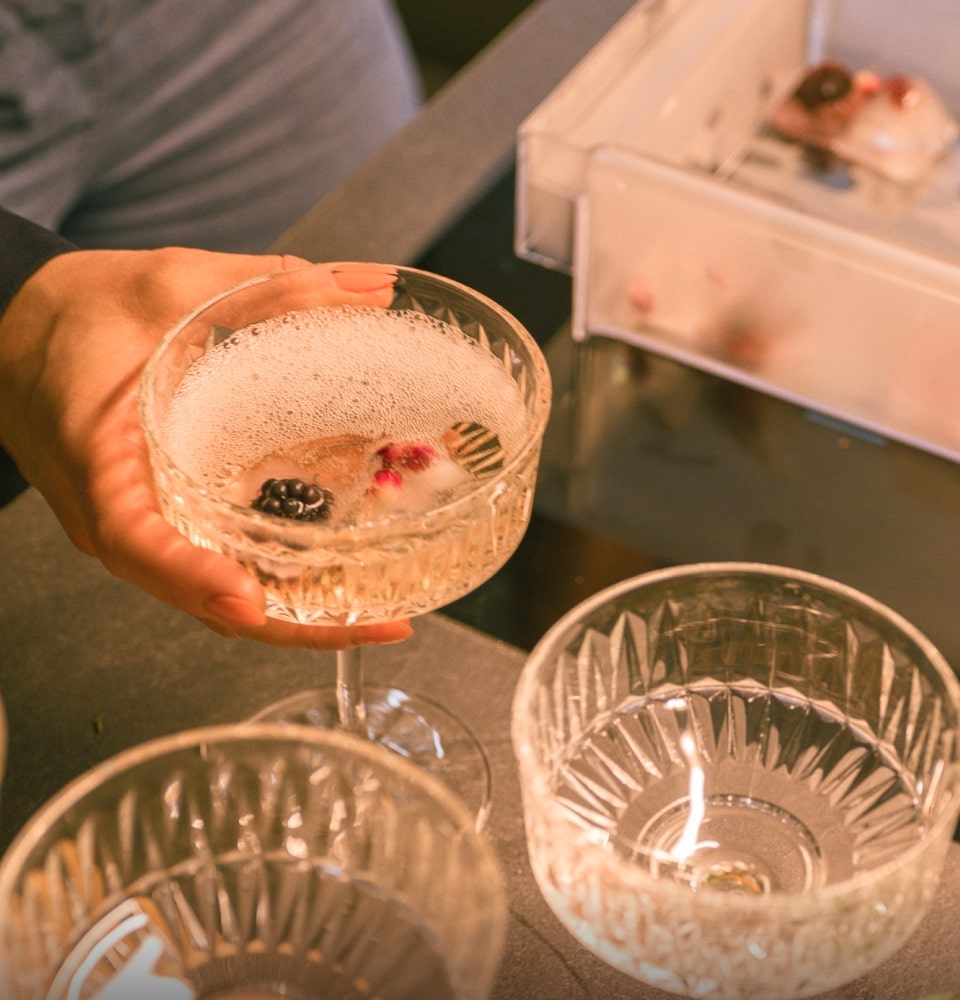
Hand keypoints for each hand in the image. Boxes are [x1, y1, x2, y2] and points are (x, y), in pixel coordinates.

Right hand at [0, 247, 412, 648]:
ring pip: (213, 599)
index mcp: (98, 463)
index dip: (192, 579)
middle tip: (381, 625)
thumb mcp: (169, 284)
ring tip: (378, 615)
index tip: (249, 600)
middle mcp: (115, 516)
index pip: (135, 541)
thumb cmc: (78, 311)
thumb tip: (373, 289)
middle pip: (198, 598)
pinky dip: (274, 585)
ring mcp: (138, 530)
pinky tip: (334, 581)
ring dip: (293, 616)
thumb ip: (269, 288)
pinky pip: (216, 569)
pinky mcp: (161, 523)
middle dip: (290, 624)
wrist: (20, 330)